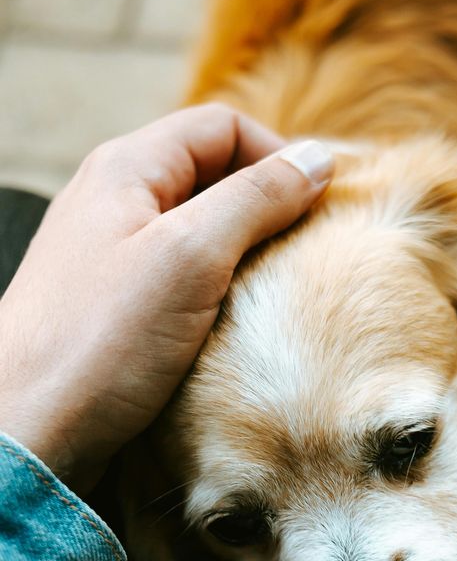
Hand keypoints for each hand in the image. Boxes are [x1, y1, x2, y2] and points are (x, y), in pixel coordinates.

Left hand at [0, 104, 333, 495]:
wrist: (30, 432)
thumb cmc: (101, 342)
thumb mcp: (190, 255)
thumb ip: (256, 198)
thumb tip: (318, 159)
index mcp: (127, 168)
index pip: (224, 128)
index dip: (280, 157)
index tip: (323, 209)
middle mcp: (116, 202)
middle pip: (214, 176)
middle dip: (269, 207)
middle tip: (309, 254)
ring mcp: (114, 257)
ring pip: (202, 232)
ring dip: (248, 255)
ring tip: (280, 294)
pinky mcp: (117, 308)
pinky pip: (184, 281)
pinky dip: (222, 294)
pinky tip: (239, 328)